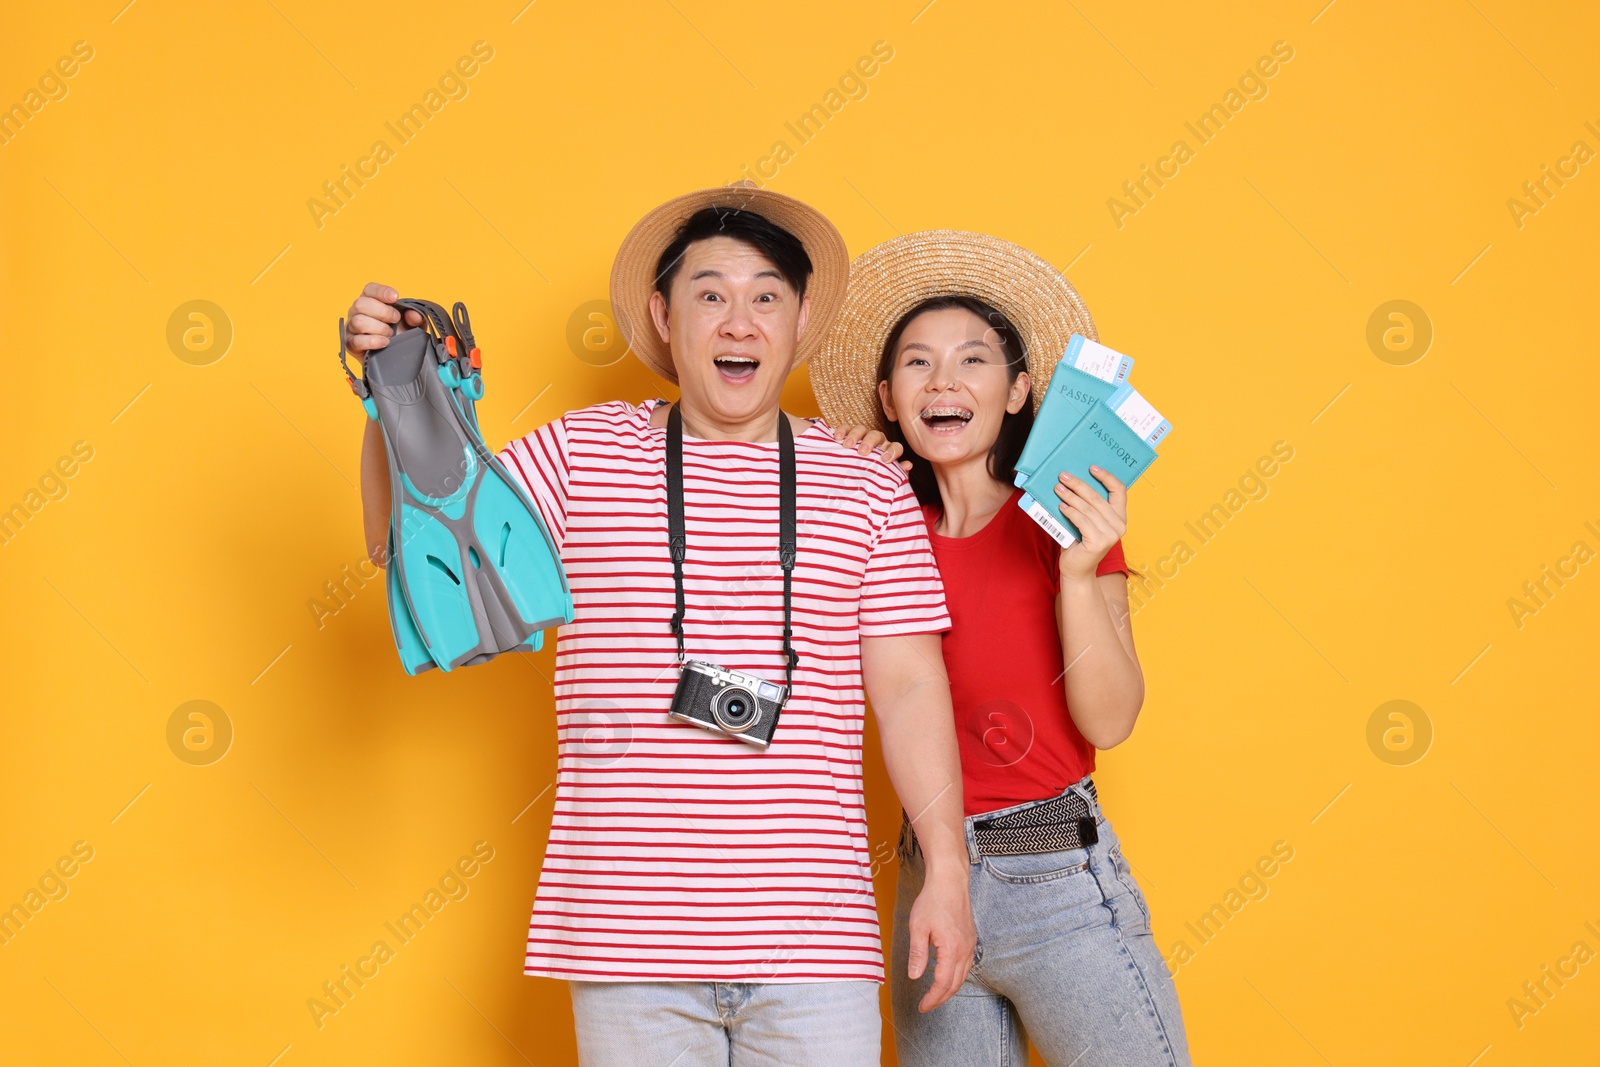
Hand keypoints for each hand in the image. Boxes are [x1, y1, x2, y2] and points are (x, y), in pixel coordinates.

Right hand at [345, 282, 423, 360]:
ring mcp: (352, 327)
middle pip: (361, 304)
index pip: (370, 289)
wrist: (396, 356)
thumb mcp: (413, 324)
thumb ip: (416, 317)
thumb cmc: (400, 334)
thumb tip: (414, 314)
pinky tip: (385, 342)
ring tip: (390, 335)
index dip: (381, 291)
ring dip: (379, 328)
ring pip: (359, 322)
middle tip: (396, 320)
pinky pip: (357, 341)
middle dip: (383, 312)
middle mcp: (357, 311)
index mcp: (370, 300)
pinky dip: (373, 341)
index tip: (395, 297)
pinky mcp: (350, 344)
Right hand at [833, 424, 911, 471]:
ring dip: (855, 436)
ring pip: (862, 429)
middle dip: (870, 442)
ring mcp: (862, 436)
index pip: (895, 447)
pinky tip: (837, 438)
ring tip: (848, 446)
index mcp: (887, 451)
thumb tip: (908, 465)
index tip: (885, 460)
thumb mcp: (882, 478)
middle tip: (862, 452)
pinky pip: (846, 428)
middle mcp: (876, 442)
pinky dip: (842, 430)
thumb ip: (895, 473)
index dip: (892, 452)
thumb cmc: (870, 478)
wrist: (851, 477)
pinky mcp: (848, 434)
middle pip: (877, 435)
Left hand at [905, 870, 975, 1011]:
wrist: (950, 881)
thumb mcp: (918, 927)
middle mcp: (965, 950)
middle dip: (941, 998)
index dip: (932, 998)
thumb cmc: (933, 901)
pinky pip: (967, 965)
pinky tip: (948, 975)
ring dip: (950, 989)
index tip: (922, 1007)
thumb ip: (917, 953)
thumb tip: (914, 976)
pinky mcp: (970, 938)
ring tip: (936, 995)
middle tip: (927, 1005)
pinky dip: (957, 976)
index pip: (943, 983)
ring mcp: (970, 944)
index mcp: (952, 950)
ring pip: (963, 976)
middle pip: (956, 984)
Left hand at [1055, 465, 1127, 582]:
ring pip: (1087, 509)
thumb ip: (1087, 506)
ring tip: (1058, 489)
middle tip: (1063, 476)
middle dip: (1078, 484)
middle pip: (1098, 498)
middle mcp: (1119, 525)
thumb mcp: (1086, 521)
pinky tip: (1061, 506)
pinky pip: (1081, 520)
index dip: (1106, 477)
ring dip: (1070, 496)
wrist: (1076, 570)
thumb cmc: (1079, 542)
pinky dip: (1070, 512)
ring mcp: (1110, 535)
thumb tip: (1071, 481)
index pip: (1120, 491)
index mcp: (1120, 517)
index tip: (1091, 467)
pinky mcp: (1098, 543)